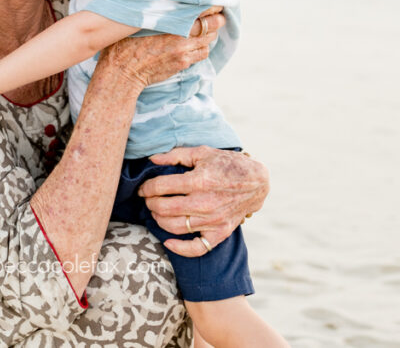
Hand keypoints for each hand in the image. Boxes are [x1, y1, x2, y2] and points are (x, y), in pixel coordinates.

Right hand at [100, 9, 225, 89]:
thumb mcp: (134, 18)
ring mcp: (183, 51)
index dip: (211, 6)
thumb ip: (149, 5)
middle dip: (216, 20)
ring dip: (209, 34)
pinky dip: (202, 48)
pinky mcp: (182, 63)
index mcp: (169, 19)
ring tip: (204, 30)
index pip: (201, 9)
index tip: (214, 3)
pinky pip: (202, 54)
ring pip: (209, 40)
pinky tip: (195, 44)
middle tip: (216, 16)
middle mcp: (180, 34)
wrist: (121, 72)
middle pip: (211, 25)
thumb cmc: (124, 43)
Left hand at [137, 146, 269, 256]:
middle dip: (150, 203)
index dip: (146, 187)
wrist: (256, 182)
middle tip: (149, 199)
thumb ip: (175, 155)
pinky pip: (197, 248)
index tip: (143, 188)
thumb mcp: (202, 152)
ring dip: (159, 220)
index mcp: (199, 181)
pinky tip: (168, 242)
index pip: (161, 187)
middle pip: (164, 208)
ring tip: (157, 212)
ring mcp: (213, 221)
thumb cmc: (227, 164)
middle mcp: (205, 203)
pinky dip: (180, 248)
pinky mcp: (220, 233)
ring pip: (174, 227)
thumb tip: (152, 158)